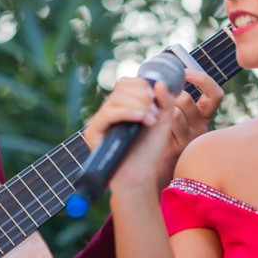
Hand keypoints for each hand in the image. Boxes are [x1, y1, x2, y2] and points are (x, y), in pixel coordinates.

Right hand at [83, 69, 222, 190]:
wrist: (139, 176)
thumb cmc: (149, 151)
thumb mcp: (163, 122)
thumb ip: (165, 101)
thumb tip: (160, 81)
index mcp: (122, 106)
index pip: (127, 83)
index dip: (143, 86)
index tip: (156, 100)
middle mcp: (109, 110)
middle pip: (121, 87)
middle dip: (143, 97)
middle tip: (155, 115)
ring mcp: (100, 120)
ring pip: (116, 99)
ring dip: (138, 106)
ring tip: (151, 121)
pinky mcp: (93, 132)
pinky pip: (107, 114)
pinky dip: (126, 112)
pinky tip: (141, 119)